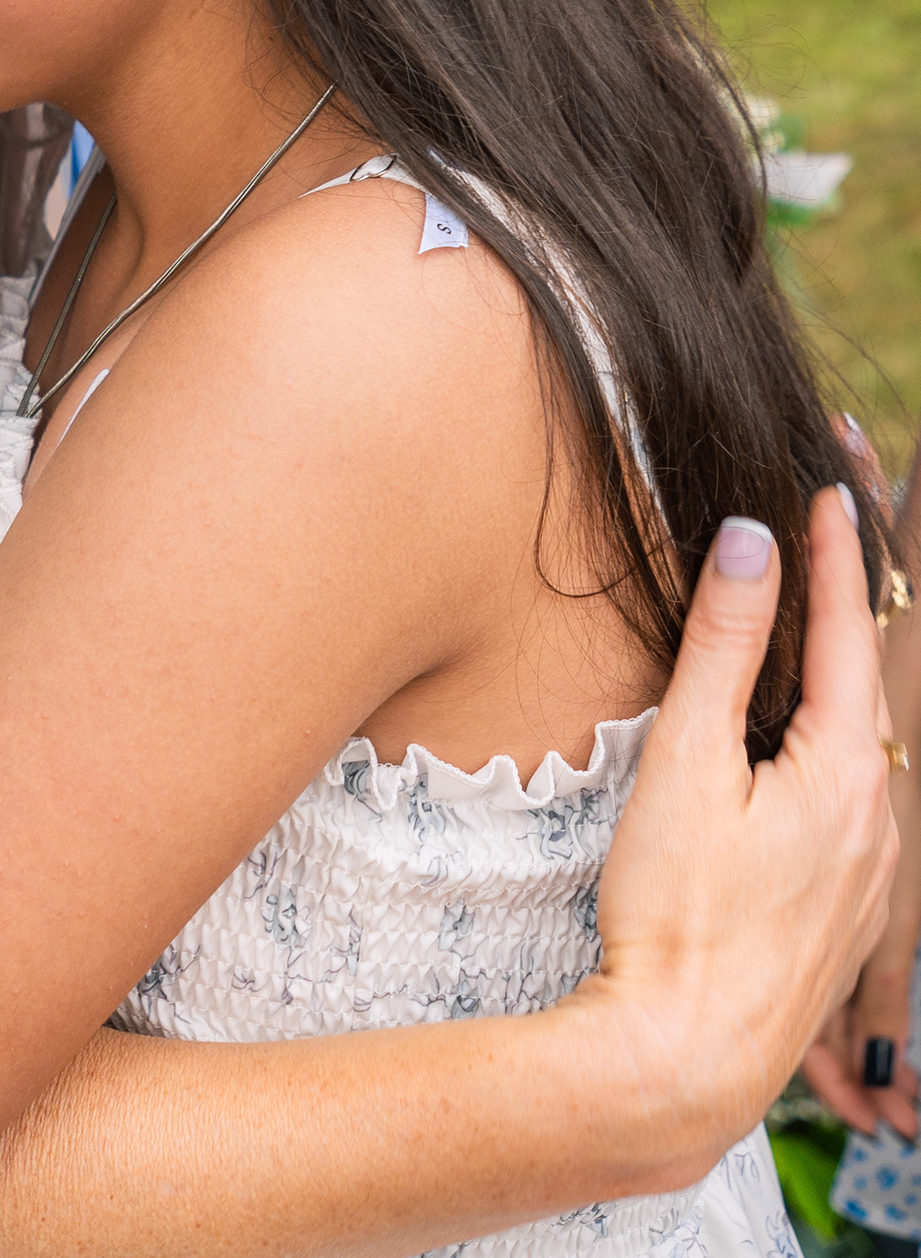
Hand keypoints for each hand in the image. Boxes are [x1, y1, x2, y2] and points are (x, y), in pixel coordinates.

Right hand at [577, 494, 896, 1174]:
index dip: (837, 557)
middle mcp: (875, 824)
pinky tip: (793, 752)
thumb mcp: (688, 764)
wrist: (681, 1063)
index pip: (846, 635)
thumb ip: (723, 650)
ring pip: (856, 752)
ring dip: (835, 682)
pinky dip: (825, 752)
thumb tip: (752, 546)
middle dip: (846, 607)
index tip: (829, 486)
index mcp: (845, 777)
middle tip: (834, 530)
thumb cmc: (675, 915)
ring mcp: (863, 878)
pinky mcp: (838, 917)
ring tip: (811, 623)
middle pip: (863, 689)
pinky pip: (845, 807)